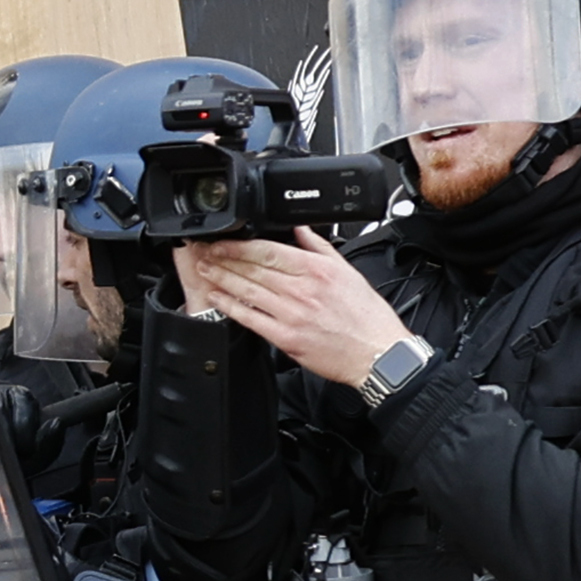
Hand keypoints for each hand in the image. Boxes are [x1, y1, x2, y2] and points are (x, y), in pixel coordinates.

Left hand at [177, 232, 418, 391]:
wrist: (376, 353)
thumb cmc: (365, 316)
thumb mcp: (347, 271)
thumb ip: (319, 247)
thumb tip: (300, 228)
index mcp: (316, 270)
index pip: (268, 251)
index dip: (239, 245)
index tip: (223, 241)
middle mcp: (301, 290)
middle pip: (253, 269)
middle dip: (223, 259)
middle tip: (205, 252)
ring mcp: (291, 314)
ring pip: (248, 291)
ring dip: (221, 279)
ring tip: (205, 270)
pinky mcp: (285, 338)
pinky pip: (251, 319)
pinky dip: (231, 307)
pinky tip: (217, 298)